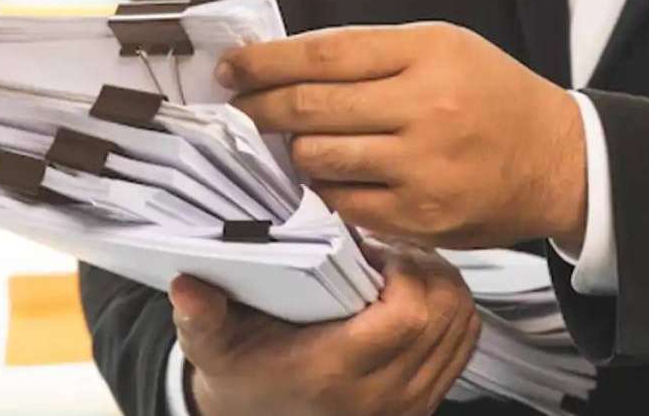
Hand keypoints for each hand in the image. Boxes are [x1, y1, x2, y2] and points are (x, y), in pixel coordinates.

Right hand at [170, 246, 480, 415]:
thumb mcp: (211, 347)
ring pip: (462, 329)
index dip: (407, 271)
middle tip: (390, 249)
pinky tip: (414, 294)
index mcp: (336, 372)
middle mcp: (384, 394)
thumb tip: (186, 285)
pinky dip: (450, 313)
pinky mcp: (424, 404)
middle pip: (446, 316)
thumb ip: (201, 317)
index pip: (410, 316)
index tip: (376, 248)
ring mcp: (410, 403)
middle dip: (428, 269)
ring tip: (402, 266)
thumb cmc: (239, 375)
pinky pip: (462, 348)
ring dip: (442, 287)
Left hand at [218, 23, 587, 250]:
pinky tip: (326, 177)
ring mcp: (422, 168)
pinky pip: (342, 203)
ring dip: (292, 152)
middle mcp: (425, 108)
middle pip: (310, 108)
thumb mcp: (441, 49)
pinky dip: (324, 190)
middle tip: (237, 108)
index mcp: (428, 54)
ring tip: (291, 143)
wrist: (559, 161)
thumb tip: (284, 64)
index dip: (265, 62)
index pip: (323, 55)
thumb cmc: (491, 98)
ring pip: (318, 159)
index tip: (231, 67)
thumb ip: (368, 55)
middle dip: (259, 109)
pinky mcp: (420, 217)